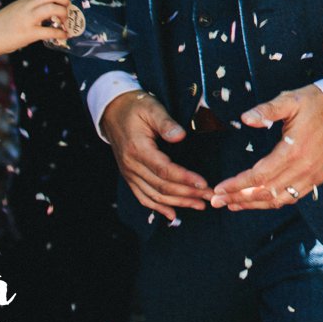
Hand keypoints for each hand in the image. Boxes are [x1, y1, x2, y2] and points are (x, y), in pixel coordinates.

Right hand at [0, 0, 72, 56]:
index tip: (64, 3)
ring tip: (65, 23)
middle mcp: (27, 7)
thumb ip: (29, 7)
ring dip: (64, 15)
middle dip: (65, 1)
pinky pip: (49, 31)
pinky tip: (63, 35)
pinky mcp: (27, 33)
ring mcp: (27, 20)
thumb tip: (47, 10)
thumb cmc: (0, 26)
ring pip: (53, 10)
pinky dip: (60, 32)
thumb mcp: (15, 10)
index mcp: (25, 1)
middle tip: (68, 10)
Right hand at [100, 90, 209, 220]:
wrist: (112, 112)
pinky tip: (173, 214)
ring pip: (154, 195)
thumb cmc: (136, 107)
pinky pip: (143, 197)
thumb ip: (166, 122)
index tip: (203, 183)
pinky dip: (158, 207)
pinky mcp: (130, 176)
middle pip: (161, 186)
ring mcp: (129, 173)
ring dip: (178, 202)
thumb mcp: (151, 108)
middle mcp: (131, 165)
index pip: (163, 169)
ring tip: (200, 205)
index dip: (184, 178)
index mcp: (137, 149)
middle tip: (210, 196)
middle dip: (187, 194)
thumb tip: (180, 136)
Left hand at [210, 86, 322, 210]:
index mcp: (293, 150)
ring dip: (253, 204)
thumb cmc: (316, 102)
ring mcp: (312, 175)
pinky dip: (273, 203)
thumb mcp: (291, 99)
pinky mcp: (318, 178)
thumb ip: (267, 110)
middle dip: (238, 198)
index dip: (237, 184)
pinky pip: (292, 197)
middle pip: (265, 192)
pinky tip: (258, 201)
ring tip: (232, 205)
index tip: (218, 188)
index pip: (259, 175)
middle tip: (216, 201)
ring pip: (278, 200)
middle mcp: (303, 167)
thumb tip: (245, 118)